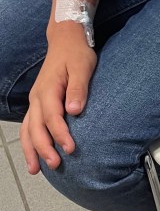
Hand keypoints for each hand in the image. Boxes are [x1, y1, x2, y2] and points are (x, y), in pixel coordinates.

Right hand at [20, 25, 96, 173]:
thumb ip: (78, 88)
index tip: (71, 148)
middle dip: (44, 148)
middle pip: (36, 127)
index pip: (52, 117)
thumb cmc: (76, 54)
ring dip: (31, 150)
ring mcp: (35, 101)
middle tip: (56, 164)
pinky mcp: (37, 104)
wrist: (65, 40)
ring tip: (36, 169)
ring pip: (27, 129)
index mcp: (48, 89)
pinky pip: (28, 126)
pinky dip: (29, 142)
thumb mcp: (82, 67)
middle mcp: (37, 97)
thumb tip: (74, 110)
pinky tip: (34, 156)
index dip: (60, 134)